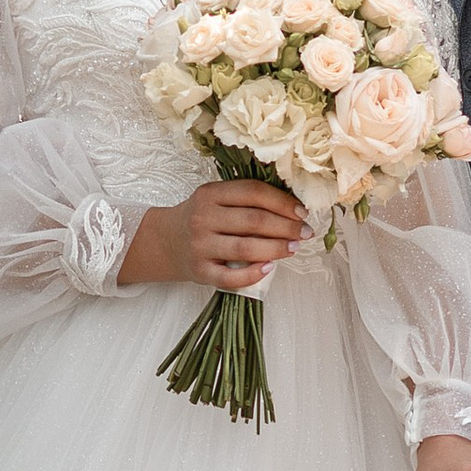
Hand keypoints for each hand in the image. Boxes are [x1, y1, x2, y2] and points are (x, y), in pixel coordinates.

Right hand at [119, 178, 307, 292]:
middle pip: (254, 221)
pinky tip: (270, 268)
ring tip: (294, 248)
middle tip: (305, 232)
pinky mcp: (200, 272)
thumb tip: (292, 207)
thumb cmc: (201, 218)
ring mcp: (200, 246)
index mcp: (209, 194)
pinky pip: (230, 278)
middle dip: (286, 227)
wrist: (165, 242)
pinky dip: (253, 274)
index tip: (302, 212)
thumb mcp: (215, 199)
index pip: (253, 192)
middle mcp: (203, 218)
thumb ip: (244, 199)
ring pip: (246, 248)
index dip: (282, 202)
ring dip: (276, 249)